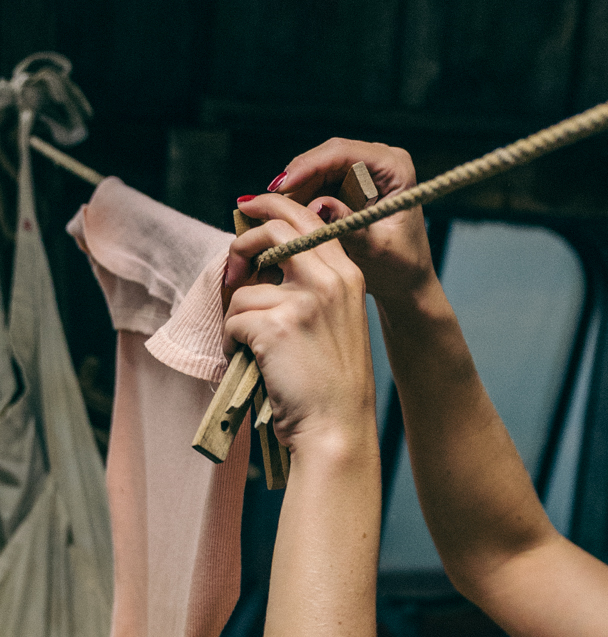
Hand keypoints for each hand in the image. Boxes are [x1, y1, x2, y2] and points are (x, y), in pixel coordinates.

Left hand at [223, 195, 376, 451]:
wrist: (336, 429)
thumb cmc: (331, 385)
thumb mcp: (339, 322)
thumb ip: (313, 285)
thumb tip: (260, 261)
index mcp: (347, 276)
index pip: (305, 219)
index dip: (271, 207)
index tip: (247, 209)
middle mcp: (329, 281)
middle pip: (273, 232)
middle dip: (242, 245)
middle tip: (231, 271)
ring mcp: (303, 301)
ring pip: (245, 290)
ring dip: (238, 320)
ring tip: (254, 350)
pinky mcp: (275, 326)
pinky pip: (235, 320)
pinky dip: (233, 343)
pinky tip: (254, 363)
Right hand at [263, 138, 435, 305]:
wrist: (406, 282)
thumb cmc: (400, 267)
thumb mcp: (375, 248)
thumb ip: (347, 226)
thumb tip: (317, 206)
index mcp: (394, 167)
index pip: (344, 153)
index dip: (309, 166)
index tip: (282, 186)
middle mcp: (379, 161)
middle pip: (326, 158)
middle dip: (297, 179)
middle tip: (266, 201)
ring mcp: (363, 170)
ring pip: (317, 170)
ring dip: (294, 190)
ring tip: (268, 211)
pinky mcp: (350, 184)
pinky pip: (317, 184)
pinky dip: (300, 199)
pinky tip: (281, 215)